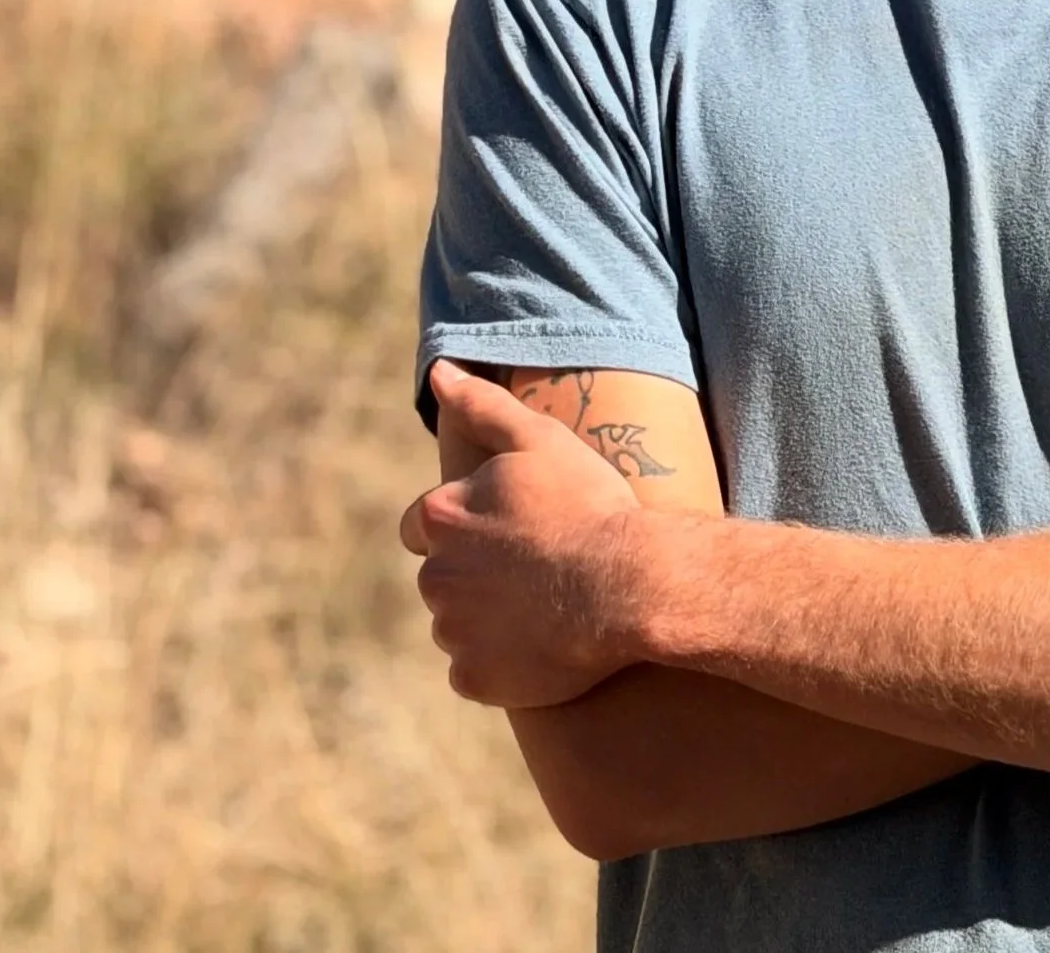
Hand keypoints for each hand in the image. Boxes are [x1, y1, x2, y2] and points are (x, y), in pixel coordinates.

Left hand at [401, 360, 643, 707]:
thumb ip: (484, 405)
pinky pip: (478, 672)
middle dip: (475, 575)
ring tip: (546, 609)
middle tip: (533, 572)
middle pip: (442, 577)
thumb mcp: (541, 439)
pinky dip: (503, 664)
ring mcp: (453, 632)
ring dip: (489, 620)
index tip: (504, 533)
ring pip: (459, 626)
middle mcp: (434, 575)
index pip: (419, 525)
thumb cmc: (589, 504)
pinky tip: (544, 647)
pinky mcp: (475, 679)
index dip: (460, 526)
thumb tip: (438, 371)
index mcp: (440, 516)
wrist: (630, 584)